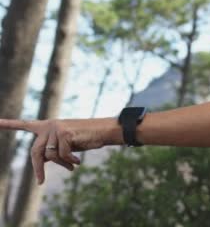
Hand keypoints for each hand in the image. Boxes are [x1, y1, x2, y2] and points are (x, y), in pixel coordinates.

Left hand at [0, 117, 118, 183]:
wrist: (104, 130)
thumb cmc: (86, 137)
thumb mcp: (65, 144)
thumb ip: (52, 149)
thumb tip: (40, 161)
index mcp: (47, 125)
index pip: (25, 124)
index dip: (9, 124)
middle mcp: (49, 125)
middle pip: (36, 151)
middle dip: (38, 168)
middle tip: (40, 181)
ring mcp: (56, 128)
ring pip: (50, 155)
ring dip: (62, 164)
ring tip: (72, 165)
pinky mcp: (65, 133)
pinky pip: (62, 155)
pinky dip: (70, 161)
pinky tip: (78, 161)